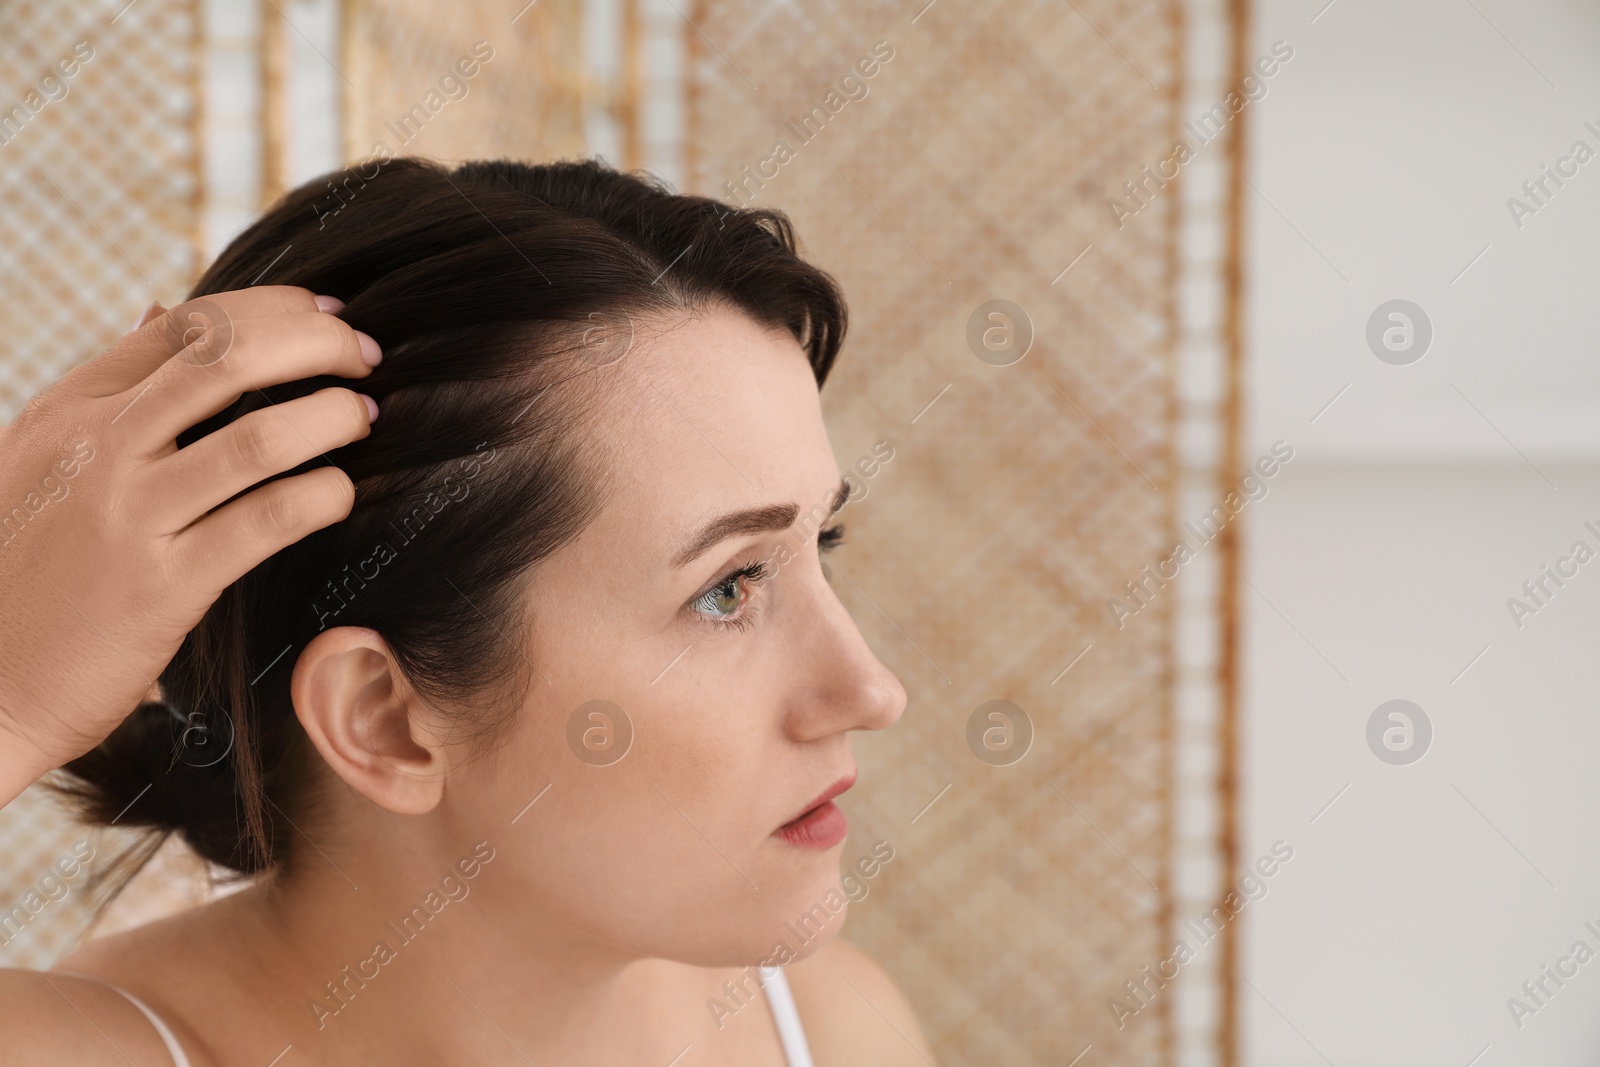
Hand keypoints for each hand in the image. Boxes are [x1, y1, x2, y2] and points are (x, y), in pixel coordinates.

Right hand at [0, 286, 380, 805]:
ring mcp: (129, 515)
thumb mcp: (39, 459)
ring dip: (331, 415)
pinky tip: (341, 494)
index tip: (328, 314)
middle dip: (317, 341)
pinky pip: (267, 520)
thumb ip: (106, 393)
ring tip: (363, 415)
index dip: (273, 308)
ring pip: (259, 437)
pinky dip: (323, 496)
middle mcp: (98, 449)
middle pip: (229, 356)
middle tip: (367, 353)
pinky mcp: (164, 587)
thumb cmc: (20, 573)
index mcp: (70, 410)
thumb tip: (156, 312)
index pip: (185, 322)